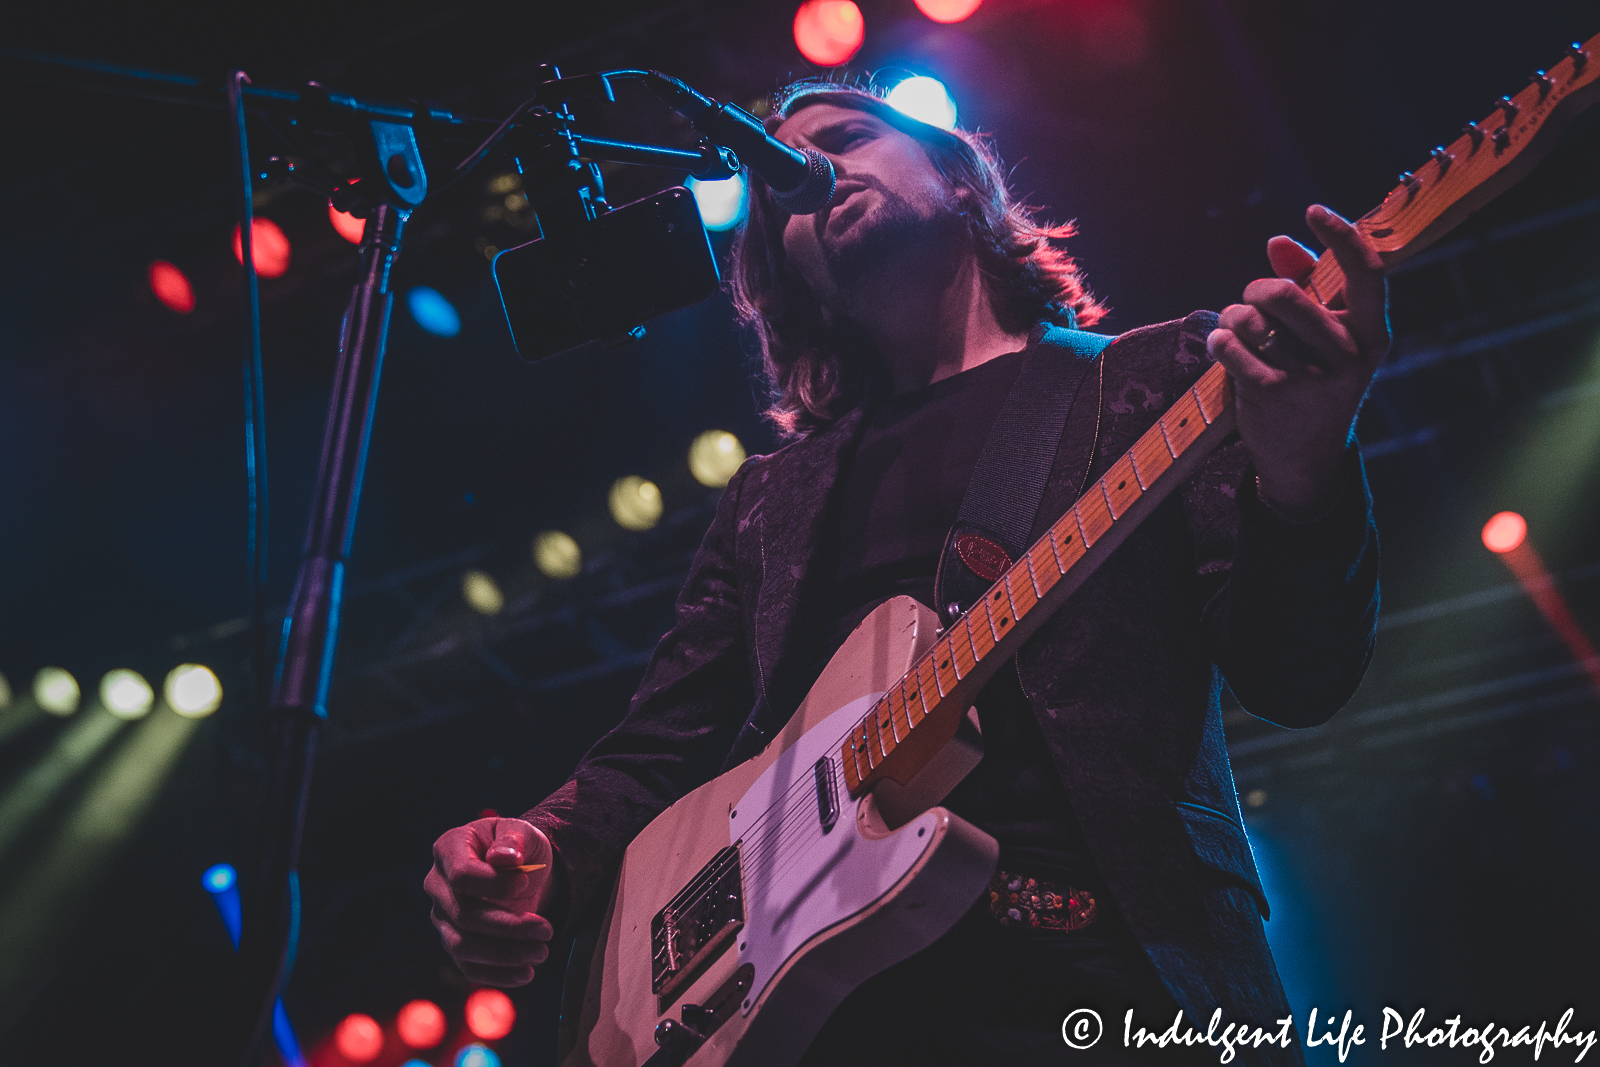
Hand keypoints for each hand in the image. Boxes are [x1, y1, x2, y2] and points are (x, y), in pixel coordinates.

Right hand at [424, 816, 555, 985]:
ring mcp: (443, 918)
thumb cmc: (517, 847)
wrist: (521, 870)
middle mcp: (437, 886)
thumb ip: (513, 840)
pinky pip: (469, 968)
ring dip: (504, 955)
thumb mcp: (522, 831)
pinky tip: (526, 973)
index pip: (461, 875)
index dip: (493, 884)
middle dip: (508, 927)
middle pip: (463, 916)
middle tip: (547, 930)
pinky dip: (498, 975)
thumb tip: (506, 858)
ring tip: (541, 952)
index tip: (526, 882)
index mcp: (448, 850)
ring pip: (462, 946)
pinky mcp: (455, 943)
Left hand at [1206, 204, 1390, 512]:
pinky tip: (1222, 347)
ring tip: (1238, 331)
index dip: (1341, 236)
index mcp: (1371, 334)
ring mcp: (1311, 377)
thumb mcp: (1326, 339)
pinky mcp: (1272, 394)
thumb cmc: (1315, 381)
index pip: (1365, 272)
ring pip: (1250, 319)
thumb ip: (1308, 286)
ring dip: (1234, 318)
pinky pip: (1230, 347)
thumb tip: (1278, 241)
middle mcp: (1348, 355)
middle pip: (1285, 293)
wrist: (1306, 459)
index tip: (1314, 211)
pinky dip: (1219, 341)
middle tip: (1252, 299)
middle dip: (1257, 289)